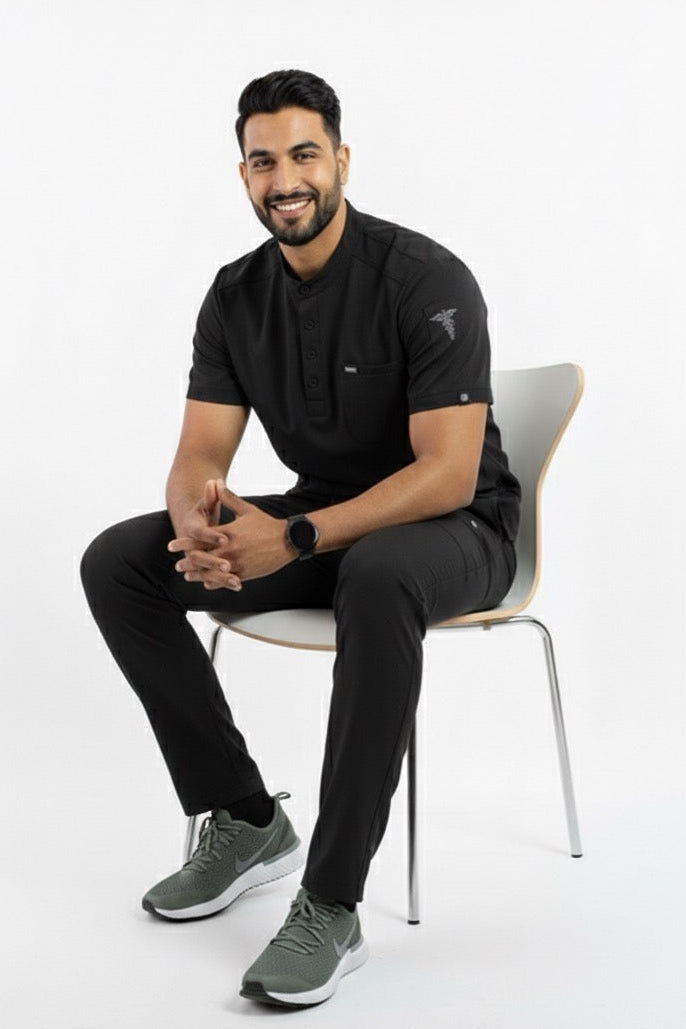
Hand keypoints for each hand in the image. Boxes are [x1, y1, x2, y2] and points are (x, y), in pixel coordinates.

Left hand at [169, 480, 293, 589]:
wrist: (288, 540)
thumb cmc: (266, 524)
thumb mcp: (246, 510)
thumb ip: (228, 498)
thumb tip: (216, 484)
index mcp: (228, 534)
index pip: (200, 539)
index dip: (184, 542)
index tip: (171, 545)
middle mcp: (230, 550)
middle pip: (202, 558)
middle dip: (188, 562)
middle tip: (177, 565)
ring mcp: (237, 564)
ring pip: (212, 572)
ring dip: (198, 574)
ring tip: (188, 575)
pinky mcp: (245, 573)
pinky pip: (226, 580)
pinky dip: (215, 582)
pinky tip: (207, 583)